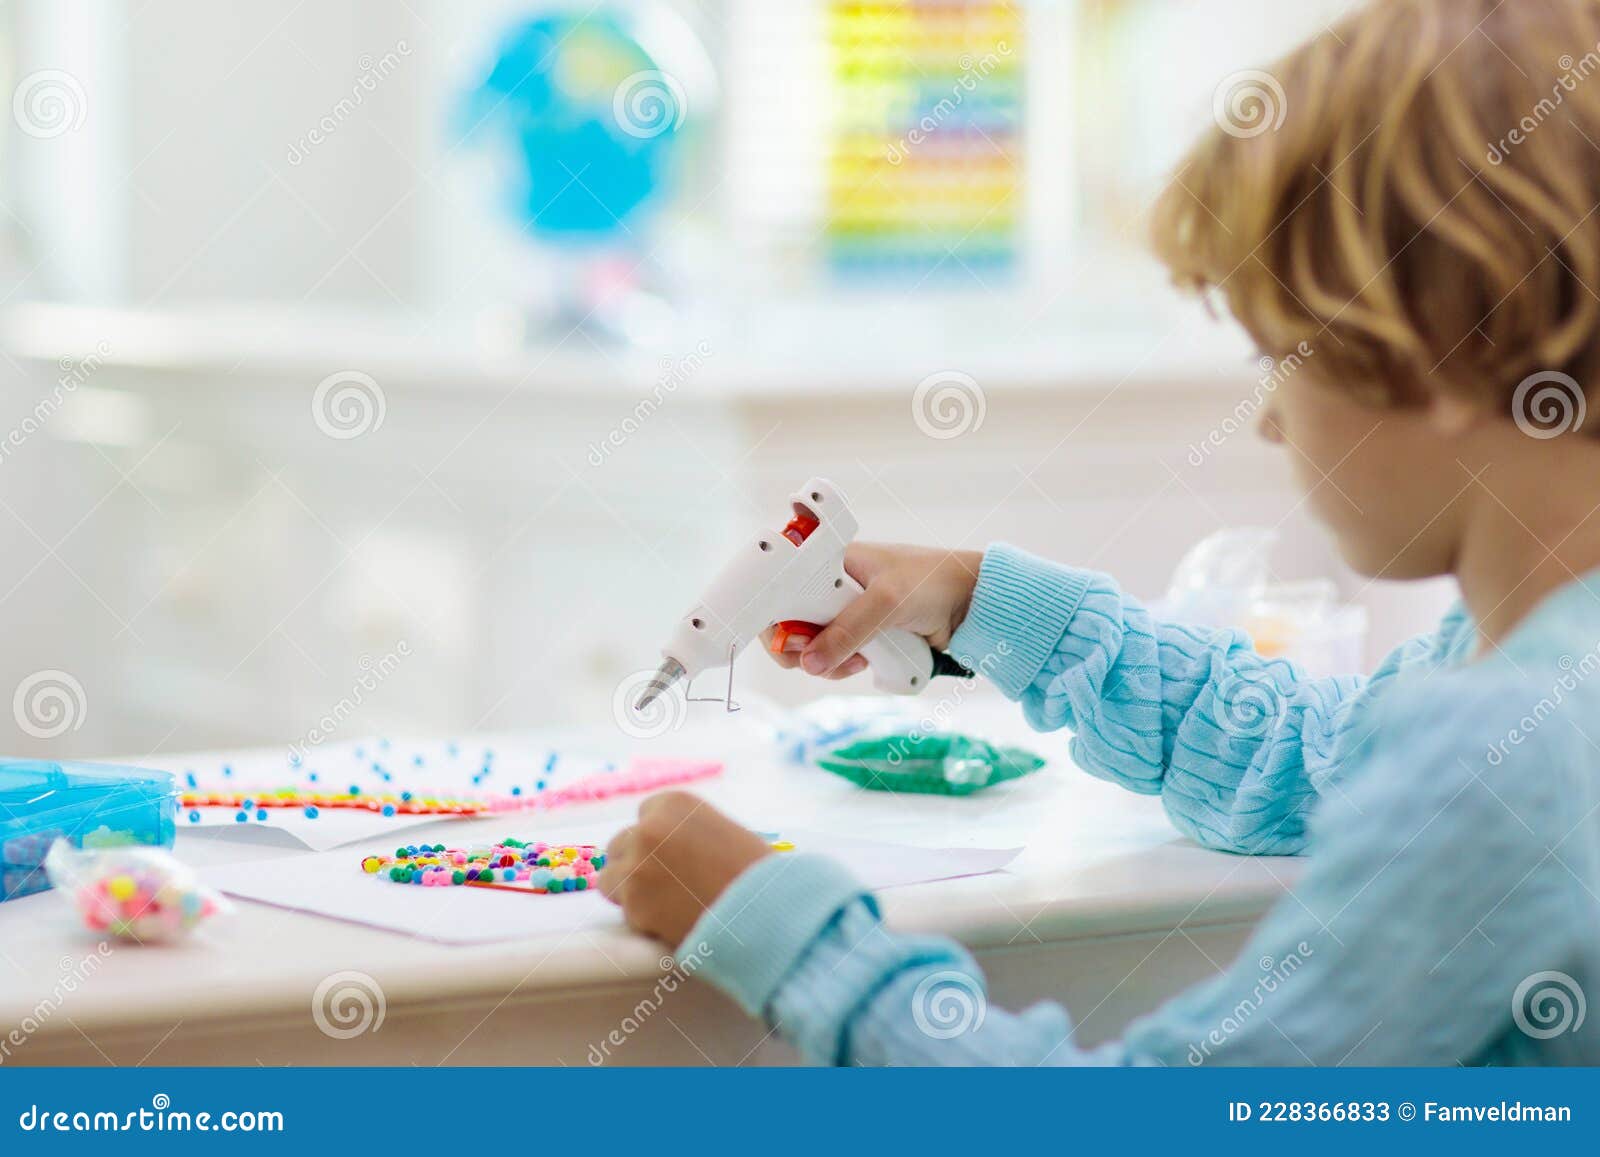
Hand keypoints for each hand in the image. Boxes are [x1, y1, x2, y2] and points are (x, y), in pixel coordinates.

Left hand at [596, 792, 772, 945]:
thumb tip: (667, 850)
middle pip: (620, 845)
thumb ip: (686, 833)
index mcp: (674, 804)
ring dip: (631, 892)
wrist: (767, 913)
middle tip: (662, 884)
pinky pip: (628, 914)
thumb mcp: (722, 832)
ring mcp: (637, 868)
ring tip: (666, 906)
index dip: (658, 839)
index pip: (644, 815)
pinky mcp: (634, 907)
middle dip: (635, 863)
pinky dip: (646, 921)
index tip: (671, 856)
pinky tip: (675, 923)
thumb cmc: (757, 873)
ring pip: (612, 880)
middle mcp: (648, 830)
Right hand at [765, 543, 983, 678]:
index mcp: (829, 563)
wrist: (970, 603)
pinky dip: (844, 666)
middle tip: (813, 657)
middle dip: (801, 646)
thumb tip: (810, 661)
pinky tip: (864, 663)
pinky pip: (836, 658)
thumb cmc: (930, 582)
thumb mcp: (885, 601)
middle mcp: (831, 587)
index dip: (776, 615)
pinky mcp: (861, 636)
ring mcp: (846, 614)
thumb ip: (847, 631)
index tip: (788, 637)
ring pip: (813, 647)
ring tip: (855, 659)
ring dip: (827, 661)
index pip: (781, 588)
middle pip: (790, 623)